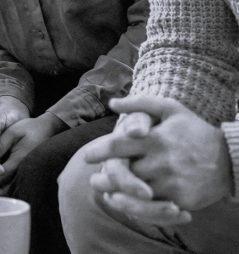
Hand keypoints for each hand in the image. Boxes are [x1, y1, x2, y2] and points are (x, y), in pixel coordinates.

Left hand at [0, 109, 62, 194]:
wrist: (47, 130)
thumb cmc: (29, 128)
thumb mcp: (12, 132)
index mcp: (20, 160)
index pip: (0, 176)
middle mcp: (25, 171)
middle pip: (4, 188)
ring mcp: (27, 174)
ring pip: (8, 190)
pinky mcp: (26, 174)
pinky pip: (12, 186)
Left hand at [81, 95, 232, 221]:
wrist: (229, 159)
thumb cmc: (194, 129)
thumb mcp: (170, 108)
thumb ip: (139, 103)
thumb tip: (112, 103)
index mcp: (155, 139)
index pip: (118, 145)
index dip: (99, 151)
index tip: (86, 156)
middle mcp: (161, 162)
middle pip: (124, 173)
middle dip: (106, 177)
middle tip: (94, 180)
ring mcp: (171, 183)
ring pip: (136, 194)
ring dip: (118, 195)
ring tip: (106, 195)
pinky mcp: (181, 200)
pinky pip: (154, 208)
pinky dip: (139, 208)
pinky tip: (128, 205)